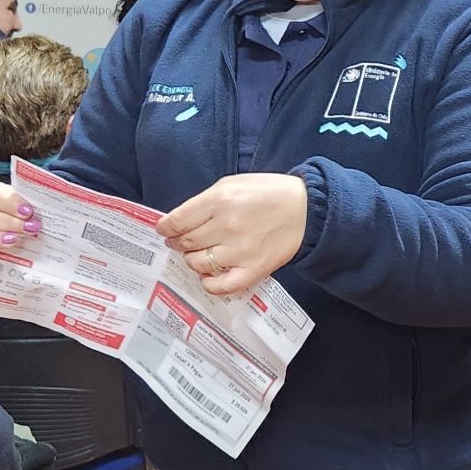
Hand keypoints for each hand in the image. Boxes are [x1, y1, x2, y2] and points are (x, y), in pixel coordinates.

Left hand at [156, 173, 307, 295]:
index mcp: (220, 200)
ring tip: (198, 254)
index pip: (177, 221)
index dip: (165, 227)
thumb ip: (204, 202)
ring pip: (197, 263)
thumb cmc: (267, 193)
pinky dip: (208, 284)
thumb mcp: (232, 184)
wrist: (306, 210)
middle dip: (178, 243)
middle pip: (186, 243)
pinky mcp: (253, 269)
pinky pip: (220, 285)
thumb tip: (179, 221)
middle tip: (180, 242)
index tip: (164, 230)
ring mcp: (239, 251)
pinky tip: (208, 276)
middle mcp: (227, 226)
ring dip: (192, 260)